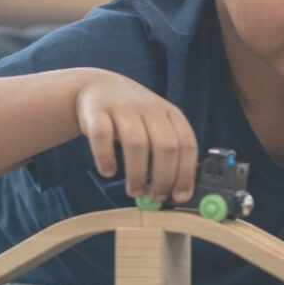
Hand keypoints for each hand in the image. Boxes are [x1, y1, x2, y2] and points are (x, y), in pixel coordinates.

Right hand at [75, 69, 198, 203]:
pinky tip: (108, 172)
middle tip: (155, 197)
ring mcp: (123, 108)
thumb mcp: (156, 125)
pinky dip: (106, 158)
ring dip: (137, 174)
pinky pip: (102, 137)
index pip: (187, 144)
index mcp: (170, 113)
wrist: (98, 87)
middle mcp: (149, 108)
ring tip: (134, 191)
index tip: (180, 196)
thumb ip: (168, 153)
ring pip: (136, 144)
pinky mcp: (96, 112)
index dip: (186, 173)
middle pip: (165, 146)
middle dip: (163, 178)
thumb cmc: (133, 117)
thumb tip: (177, 192)